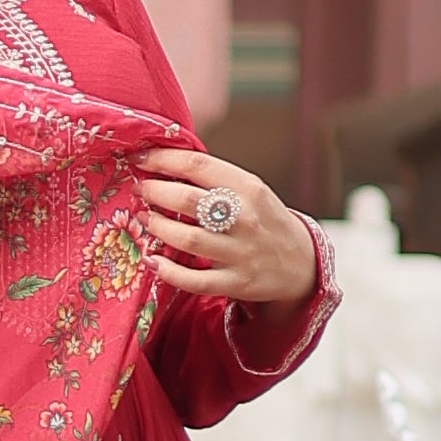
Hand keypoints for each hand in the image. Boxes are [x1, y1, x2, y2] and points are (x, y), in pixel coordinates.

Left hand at [135, 147, 321, 316]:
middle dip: (154, 192)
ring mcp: (241, 253)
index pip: (198, 165)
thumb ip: (215, 179)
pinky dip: (167, 271)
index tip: (140, 158)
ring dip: (157, 227)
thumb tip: (164, 161)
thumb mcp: (251, 191)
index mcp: (249, 188)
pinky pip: (194, 280)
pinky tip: (151, 260)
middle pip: (188, 200)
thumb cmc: (264, 220)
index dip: (162, 159)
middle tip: (139, 190)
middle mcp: (245, 219)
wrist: (301, 263)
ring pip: (188, 239)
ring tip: (143, 219)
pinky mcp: (236, 283)